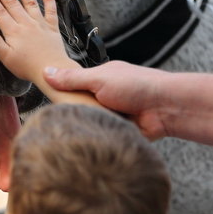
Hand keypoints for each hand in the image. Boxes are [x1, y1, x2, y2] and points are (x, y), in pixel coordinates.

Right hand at [0, 0, 75, 86]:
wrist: (51, 70)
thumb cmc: (28, 67)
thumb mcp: (7, 58)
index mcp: (13, 32)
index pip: (0, 13)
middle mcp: (26, 24)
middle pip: (12, 3)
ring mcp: (40, 24)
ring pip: (30, 2)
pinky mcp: (52, 27)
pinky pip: (51, 10)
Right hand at [43, 60, 170, 139]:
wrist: (165, 108)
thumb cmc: (138, 85)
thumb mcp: (99, 79)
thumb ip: (73, 79)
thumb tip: (47, 71)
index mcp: (103, 79)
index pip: (76, 87)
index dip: (63, 94)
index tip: (48, 101)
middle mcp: (108, 97)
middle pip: (82, 107)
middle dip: (75, 114)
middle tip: (58, 122)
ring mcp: (115, 115)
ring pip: (92, 123)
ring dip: (88, 127)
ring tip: (70, 134)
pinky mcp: (120, 132)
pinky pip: (103, 136)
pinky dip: (99, 138)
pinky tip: (88, 142)